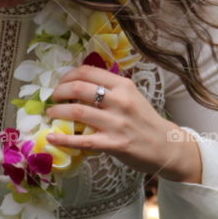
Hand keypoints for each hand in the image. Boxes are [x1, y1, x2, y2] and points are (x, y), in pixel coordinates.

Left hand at [44, 64, 202, 182]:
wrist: (166, 146)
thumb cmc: (144, 120)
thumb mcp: (131, 96)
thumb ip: (109, 89)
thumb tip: (77, 84)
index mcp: (123, 85)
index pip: (87, 72)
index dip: (67, 76)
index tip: (60, 83)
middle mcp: (120, 101)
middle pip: (78, 89)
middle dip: (59, 92)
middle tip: (53, 98)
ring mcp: (117, 123)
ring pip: (78, 113)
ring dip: (58, 113)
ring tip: (51, 115)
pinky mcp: (114, 144)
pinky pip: (83, 141)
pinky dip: (63, 139)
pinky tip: (51, 137)